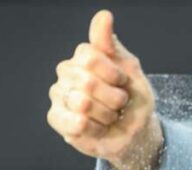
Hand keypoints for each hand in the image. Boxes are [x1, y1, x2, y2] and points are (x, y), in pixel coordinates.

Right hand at [47, 10, 162, 169]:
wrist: (135, 132)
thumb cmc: (132, 100)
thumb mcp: (130, 70)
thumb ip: (111, 45)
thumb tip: (104, 15)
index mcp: (83, 57)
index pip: (90, 57)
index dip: (114, 75)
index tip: (123, 83)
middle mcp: (66, 72)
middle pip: (87, 82)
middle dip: (113, 99)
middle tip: (118, 104)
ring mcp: (59, 95)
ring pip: (81, 103)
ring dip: (106, 115)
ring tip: (109, 116)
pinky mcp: (56, 118)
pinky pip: (75, 123)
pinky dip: (95, 129)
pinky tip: (98, 128)